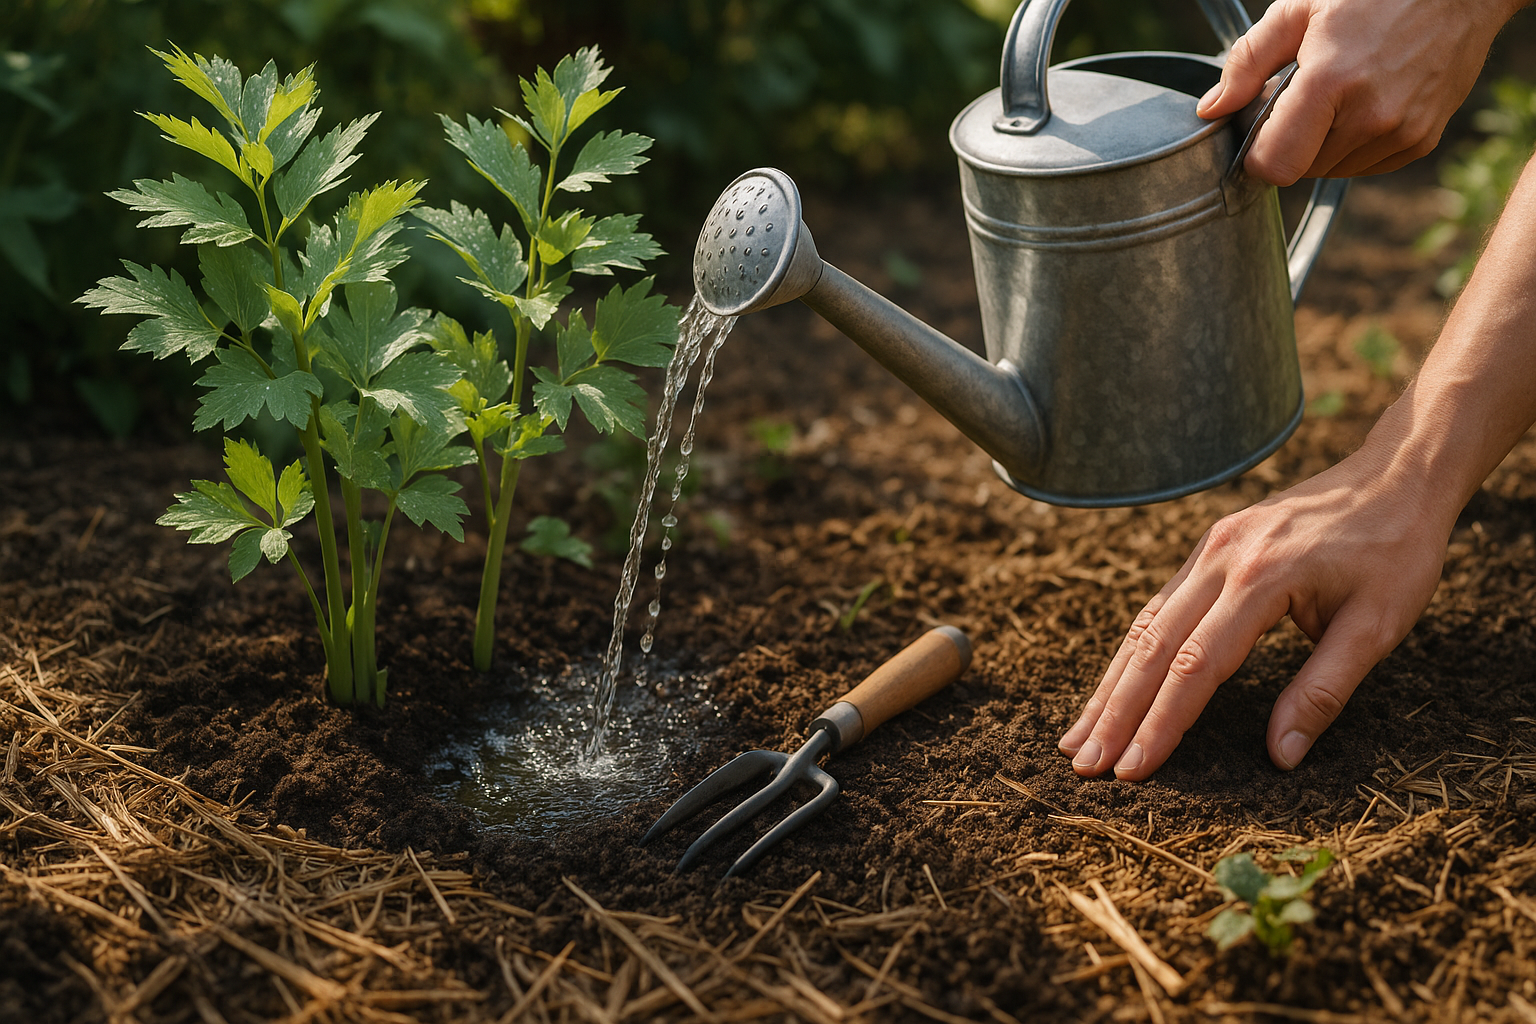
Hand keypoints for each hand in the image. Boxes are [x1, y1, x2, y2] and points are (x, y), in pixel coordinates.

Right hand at [1057, 452, 1452, 778]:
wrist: (1396, 475)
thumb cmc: (1396, 551)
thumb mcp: (1378, 626)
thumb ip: (1323, 690)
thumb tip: (1281, 756)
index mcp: (1261, 578)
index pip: (1196, 665)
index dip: (1161, 722)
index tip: (1133, 769)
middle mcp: (1220, 559)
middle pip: (1152, 646)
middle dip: (1114, 712)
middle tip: (1084, 766)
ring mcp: (1208, 549)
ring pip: (1145, 625)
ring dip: (1110, 685)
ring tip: (1079, 737)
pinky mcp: (1209, 548)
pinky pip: (1160, 605)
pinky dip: (1133, 652)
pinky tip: (1115, 686)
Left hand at [1197, 0, 1522, 184]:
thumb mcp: (1300, 10)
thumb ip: (1247, 62)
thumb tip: (1211, 110)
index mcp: (1332, 84)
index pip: (1275, 165)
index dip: (1258, 154)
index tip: (1259, 128)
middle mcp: (1370, 117)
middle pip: (1300, 169)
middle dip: (1289, 142)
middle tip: (1302, 99)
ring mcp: (1401, 133)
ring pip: (1331, 171)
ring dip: (1322, 145)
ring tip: (1337, 96)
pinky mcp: (1420, 142)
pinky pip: (1365, 166)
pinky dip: (1354, 145)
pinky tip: (1363, 104)